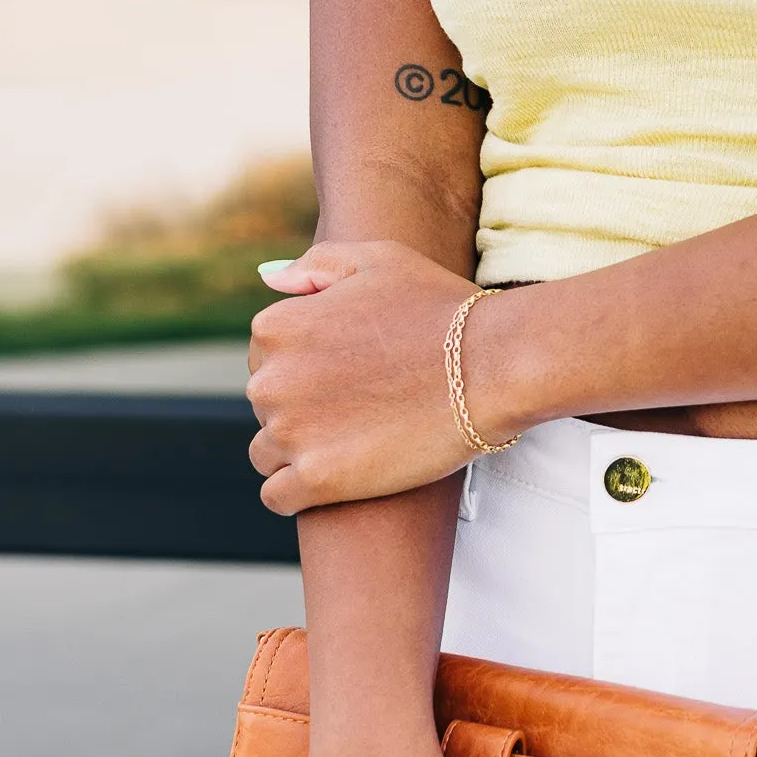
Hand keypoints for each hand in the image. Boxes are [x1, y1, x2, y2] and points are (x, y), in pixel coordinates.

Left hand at [248, 238, 487, 513]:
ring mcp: (292, 433)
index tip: (344, 371)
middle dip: (301, 406)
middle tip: (357, 406)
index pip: (265, 355)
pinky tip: (336, 477)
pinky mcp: (317, 479)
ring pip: (267, 452)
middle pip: (265, 404)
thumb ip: (315, 265)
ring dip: (298, 451)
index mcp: (278, 327)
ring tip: (350, 442)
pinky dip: (299, 491)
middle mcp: (271, 380)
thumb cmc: (440, 307)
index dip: (305, 363)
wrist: (492, 365)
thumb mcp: (378, 260)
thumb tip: (267, 279)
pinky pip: (277, 496)